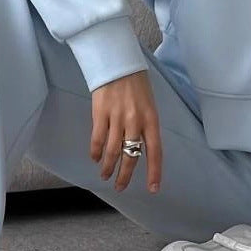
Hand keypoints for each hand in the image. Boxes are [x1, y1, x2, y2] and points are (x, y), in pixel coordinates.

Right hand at [90, 69, 162, 192]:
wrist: (117, 61)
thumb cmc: (136, 82)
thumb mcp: (148, 103)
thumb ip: (145, 125)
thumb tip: (138, 147)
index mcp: (151, 118)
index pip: (155, 151)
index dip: (154, 172)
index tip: (153, 189)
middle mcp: (135, 120)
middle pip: (130, 156)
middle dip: (125, 175)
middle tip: (120, 186)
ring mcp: (117, 117)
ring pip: (112, 151)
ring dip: (108, 167)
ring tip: (105, 176)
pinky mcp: (100, 113)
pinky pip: (97, 139)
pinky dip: (95, 152)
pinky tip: (95, 158)